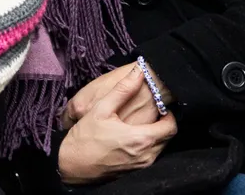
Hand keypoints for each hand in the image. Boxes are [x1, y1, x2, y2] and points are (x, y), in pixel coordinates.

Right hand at [58, 65, 177, 184]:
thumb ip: (122, 90)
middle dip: (162, 123)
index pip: (171, 126)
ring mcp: (142, 165)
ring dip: (155, 134)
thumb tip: (138, 72)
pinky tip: (130, 137)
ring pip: (160, 147)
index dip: (168, 114)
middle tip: (150, 112)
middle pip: (167, 137)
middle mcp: (147, 155)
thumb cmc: (85, 138)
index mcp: (142, 138)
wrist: (72, 166)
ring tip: (139, 123)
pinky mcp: (136, 172)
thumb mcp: (100, 109)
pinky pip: (151, 155)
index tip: (159, 106)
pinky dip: (147, 145)